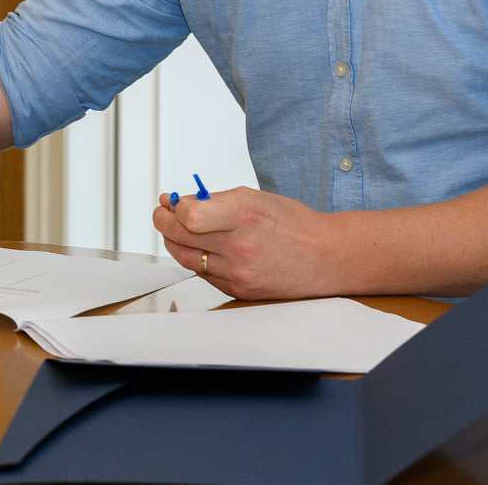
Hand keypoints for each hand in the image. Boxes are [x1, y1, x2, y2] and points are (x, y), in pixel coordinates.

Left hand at [151, 186, 340, 300]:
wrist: (325, 257)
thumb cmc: (293, 223)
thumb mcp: (254, 198)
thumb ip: (215, 201)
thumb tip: (179, 205)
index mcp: (244, 215)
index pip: (188, 216)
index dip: (174, 208)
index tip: (173, 202)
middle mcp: (239, 246)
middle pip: (179, 237)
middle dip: (164, 222)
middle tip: (162, 213)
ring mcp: (238, 273)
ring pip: (187, 258)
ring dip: (176, 242)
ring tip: (178, 229)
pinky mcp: (238, 290)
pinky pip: (203, 274)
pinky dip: (197, 259)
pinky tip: (202, 248)